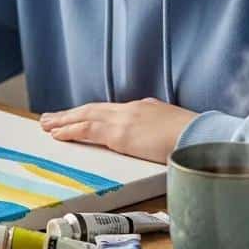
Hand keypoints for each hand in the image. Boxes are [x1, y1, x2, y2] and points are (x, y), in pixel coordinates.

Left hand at [39, 97, 197, 162]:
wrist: (202, 137)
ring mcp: (124, 120)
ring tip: (46, 125)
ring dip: (64, 121)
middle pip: (92, 109)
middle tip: (50, 118)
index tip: (76, 116)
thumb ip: (159, 131)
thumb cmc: (195, 138)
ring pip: (85, 117)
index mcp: (143, 108)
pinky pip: (87, 130)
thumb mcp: (175, 129)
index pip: (108, 110)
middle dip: (70, 114)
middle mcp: (130, 110)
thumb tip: (153, 139)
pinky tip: (58, 133)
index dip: (89, 114)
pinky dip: (71, 130)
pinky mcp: (120, 134)